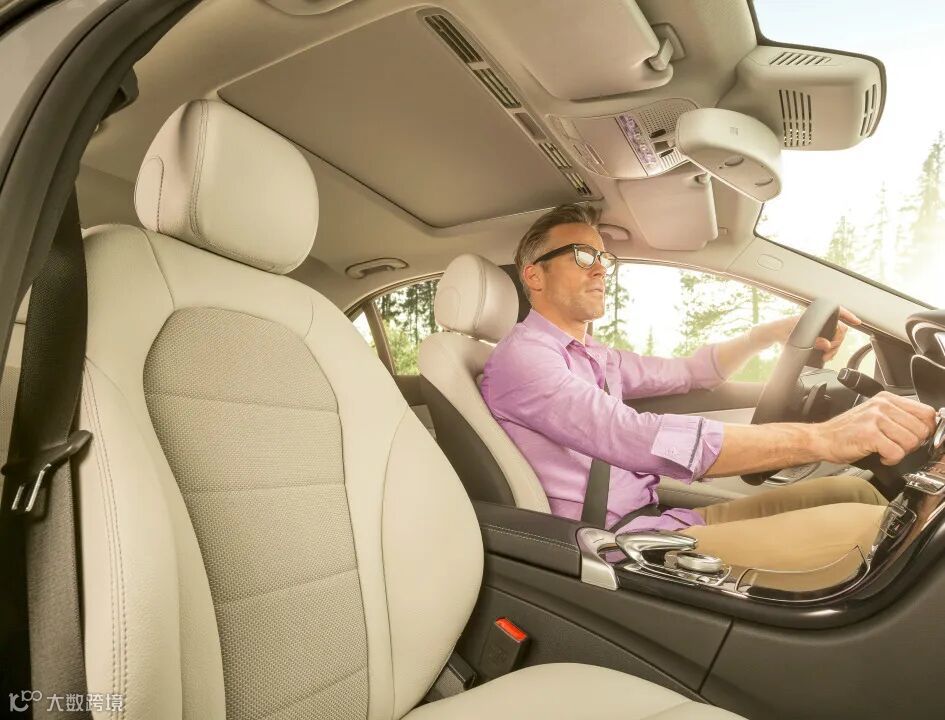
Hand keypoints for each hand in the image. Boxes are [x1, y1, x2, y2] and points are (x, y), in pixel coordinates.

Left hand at [752, 306, 861, 360]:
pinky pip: (829, 341)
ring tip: (826, 356)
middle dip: (838, 343)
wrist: (771, 334)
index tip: (856, 321)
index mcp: (813, 316)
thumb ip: (812, 341)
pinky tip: (826, 355)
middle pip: (839, 329)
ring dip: (834, 348)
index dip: (848, 315)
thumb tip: (827, 344)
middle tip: (829, 354)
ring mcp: (818, 328)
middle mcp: (818, 321)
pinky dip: (830, 349)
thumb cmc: (780, 331)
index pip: (836, 311)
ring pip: (835, 337)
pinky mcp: (816, 335)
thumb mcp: (794, 338)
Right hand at [815, 391, 937, 465]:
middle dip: (912, 444)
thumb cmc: (847, 431)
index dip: (927, 429)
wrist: (822, 439)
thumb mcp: (875, 416)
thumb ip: (898, 417)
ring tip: (886, 450)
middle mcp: (882, 406)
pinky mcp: (869, 434)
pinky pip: (896, 453)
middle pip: (922, 429)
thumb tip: (926, 428)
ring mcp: (875, 419)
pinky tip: (880, 456)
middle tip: (896, 446)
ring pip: (911, 442)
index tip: (916, 438)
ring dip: (901, 453)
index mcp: (887, 399)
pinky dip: (890, 460)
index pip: (927, 412)